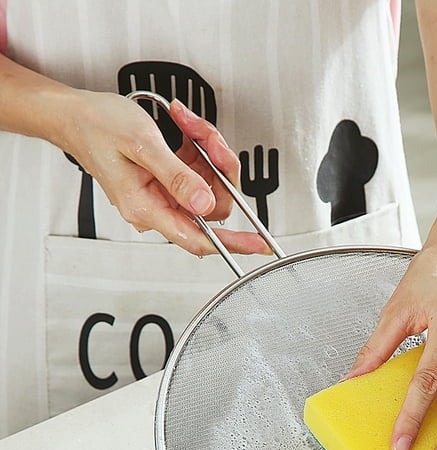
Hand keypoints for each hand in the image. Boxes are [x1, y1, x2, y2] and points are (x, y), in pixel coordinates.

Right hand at [61, 90, 267, 254]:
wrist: (75, 114)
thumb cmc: (98, 126)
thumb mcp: (142, 145)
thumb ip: (177, 176)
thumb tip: (206, 203)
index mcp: (147, 208)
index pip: (199, 238)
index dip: (233, 244)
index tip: (258, 244)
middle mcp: (157, 207)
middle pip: (212, 205)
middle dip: (220, 169)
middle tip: (210, 140)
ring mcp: (163, 195)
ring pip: (209, 185)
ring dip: (209, 152)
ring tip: (190, 125)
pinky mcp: (168, 181)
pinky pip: (199, 171)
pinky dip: (199, 148)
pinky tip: (186, 129)